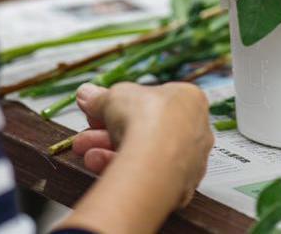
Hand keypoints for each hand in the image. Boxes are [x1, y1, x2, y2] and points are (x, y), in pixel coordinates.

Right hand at [71, 82, 212, 208]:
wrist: (156, 159)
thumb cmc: (149, 119)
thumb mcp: (114, 96)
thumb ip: (99, 97)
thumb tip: (87, 94)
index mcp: (190, 100)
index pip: (151, 102)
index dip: (120, 107)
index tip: (99, 112)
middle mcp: (195, 130)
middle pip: (144, 130)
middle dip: (108, 132)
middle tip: (87, 134)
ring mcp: (188, 161)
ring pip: (143, 153)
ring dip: (108, 151)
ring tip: (86, 152)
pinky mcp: (179, 186)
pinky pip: (146, 174)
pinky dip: (122, 169)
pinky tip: (98, 165)